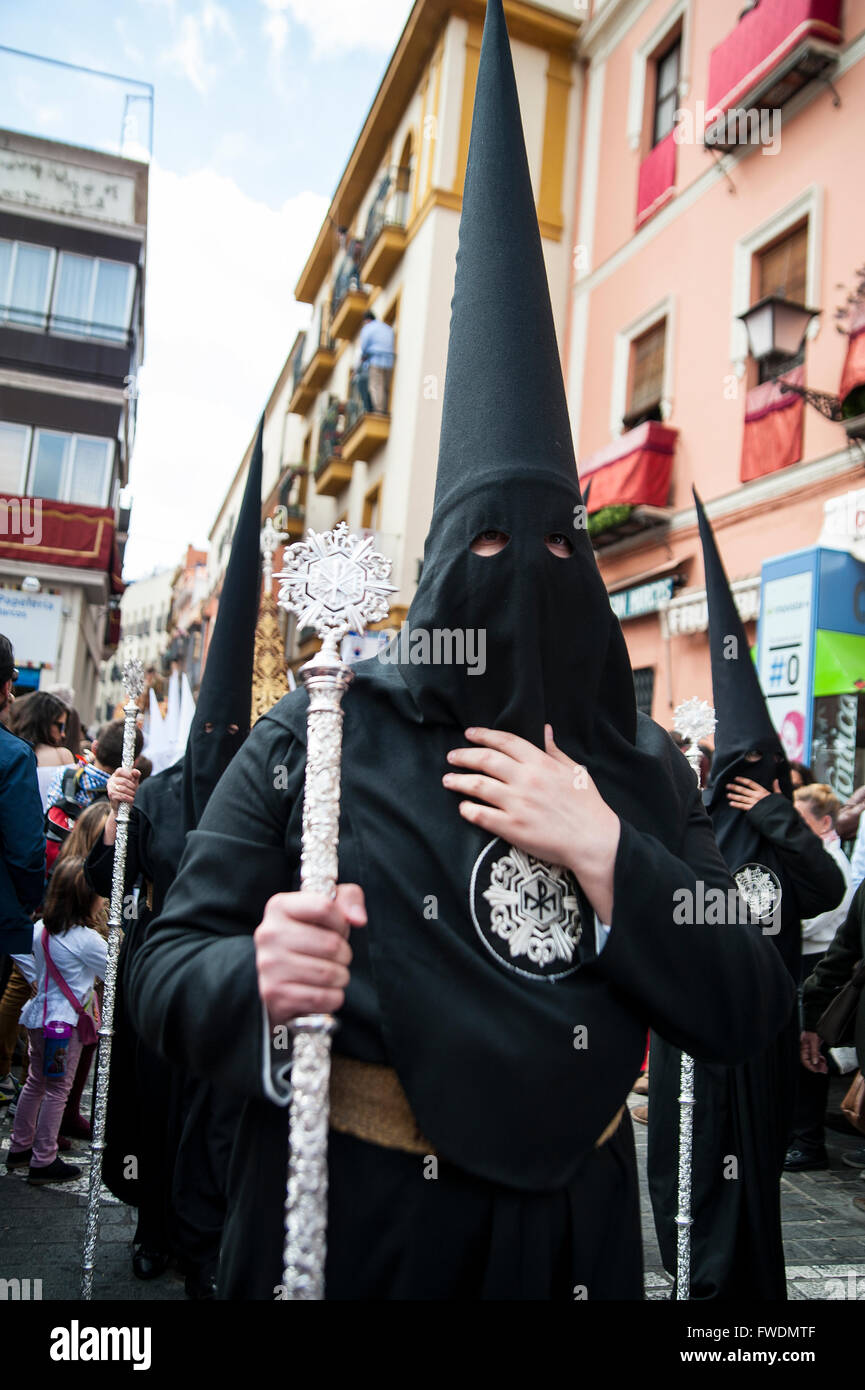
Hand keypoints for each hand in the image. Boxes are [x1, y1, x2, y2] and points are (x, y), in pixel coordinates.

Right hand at [107, 767, 139, 813]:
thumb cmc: (128, 791)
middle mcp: (111, 780)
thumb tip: (135, 771)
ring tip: (134, 795)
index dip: (128, 774)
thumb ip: (135, 776)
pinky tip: (132, 799)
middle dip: (132, 786)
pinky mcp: (111, 795)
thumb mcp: (133, 782)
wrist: (122, 806)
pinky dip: (129, 798)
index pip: (120, 770)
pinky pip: (122, 796)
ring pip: (123, 788)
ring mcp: (110, 788)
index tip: (134, 779)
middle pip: (123, 781)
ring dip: (131, 792)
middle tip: (135, 790)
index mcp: (116, 775)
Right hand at [255, 884, 365, 1027]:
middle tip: (337, 957)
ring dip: (340, 977)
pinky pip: (322, 998)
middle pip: (331, 944)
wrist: (279, 979)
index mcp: (279, 906)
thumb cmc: (309, 938)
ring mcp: (269, 965)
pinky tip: (323, 991)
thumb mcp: (327, 910)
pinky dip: (332, 998)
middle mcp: (268, 933)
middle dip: (344, 954)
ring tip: (331, 974)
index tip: (337, 930)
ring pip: (329, 974)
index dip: (341, 922)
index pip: (325, 907)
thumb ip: (349, 899)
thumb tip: (359, 919)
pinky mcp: (274, 993)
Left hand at [443, 725, 619, 922]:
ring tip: (448, 780)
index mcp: (541, 763)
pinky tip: (463, 807)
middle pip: (485, 760)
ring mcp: (517, 804)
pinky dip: (468, 810)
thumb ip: (554, 750)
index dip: (483, 735)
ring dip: (458, 781)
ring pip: (478, 786)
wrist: (594, 841)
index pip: (505, 741)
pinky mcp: (513, 828)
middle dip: (463, 756)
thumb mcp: (574, 771)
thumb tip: (545, 729)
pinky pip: (481, 815)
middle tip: (451, 756)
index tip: (469, 734)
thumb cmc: (588, 806)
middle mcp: (526, 780)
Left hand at [726, 776, 777, 809]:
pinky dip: (736, 805)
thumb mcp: (778, 796)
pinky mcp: (753, 810)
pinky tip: (731, 803)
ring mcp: (754, 803)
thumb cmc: (780, 806)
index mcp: (763, 791)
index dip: (743, 780)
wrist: (780, 816)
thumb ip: (776, 788)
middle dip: (735, 787)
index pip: (751, 783)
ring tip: (727, 795)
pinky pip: (743, 806)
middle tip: (727, 786)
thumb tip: (776, 780)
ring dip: (734, 796)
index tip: (736, 778)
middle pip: (744, 790)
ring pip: (742, 798)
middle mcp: (757, 796)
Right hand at [800, 1030, 826, 1073]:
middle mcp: (805, 1050)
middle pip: (809, 1062)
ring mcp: (809, 1051)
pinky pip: (816, 1058)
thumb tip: (815, 1062)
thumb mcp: (814, 1042)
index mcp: (802, 1048)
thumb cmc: (813, 1033)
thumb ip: (814, 1052)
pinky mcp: (813, 1050)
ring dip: (819, 1065)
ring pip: (813, 1061)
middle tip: (823, 1070)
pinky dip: (820, 1060)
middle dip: (816, 1067)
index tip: (816, 1070)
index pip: (804, 1060)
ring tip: (825, 1067)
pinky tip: (824, 1061)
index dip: (810, 1066)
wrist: (819, 1029)